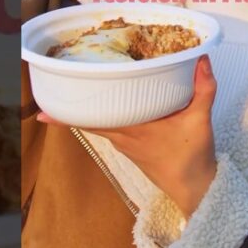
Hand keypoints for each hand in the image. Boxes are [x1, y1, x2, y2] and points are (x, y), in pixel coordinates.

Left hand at [38, 55, 218, 216]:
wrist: (195, 188)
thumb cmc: (193, 157)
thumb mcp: (200, 120)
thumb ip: (204, 88)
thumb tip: (202, 59)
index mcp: (133, 130)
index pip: (92, 121)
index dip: (66, 116)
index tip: (43, 109)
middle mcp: (122, 137)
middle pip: (88, 121)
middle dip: (69, 109)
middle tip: (54, 89)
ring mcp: (124, 144)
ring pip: (98, 125)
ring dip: (85, 111)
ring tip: (72, 92)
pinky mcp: (131, 147)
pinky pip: (109, 129)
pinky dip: (101, 117)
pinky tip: (102, 106)